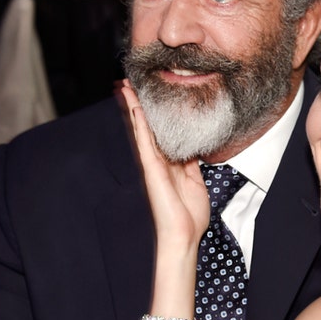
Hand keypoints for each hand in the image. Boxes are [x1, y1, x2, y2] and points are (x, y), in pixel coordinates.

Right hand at [120, 86, 208, 249]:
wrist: (183, 235)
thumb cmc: (189, 216)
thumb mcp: (195, 183)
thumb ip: (191, 164)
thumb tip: (192, 147)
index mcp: (169, 164)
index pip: (158, 133)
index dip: (153, 114)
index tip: (148, 96)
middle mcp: (157, 161)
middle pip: (145, 126)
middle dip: (137, 105)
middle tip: (127, 84)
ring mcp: (152, 164)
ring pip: (140, 129)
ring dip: (133, 107)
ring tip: (125, 87)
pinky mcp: (151, 169)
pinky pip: (144, 140)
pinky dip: (139, 122)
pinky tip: (135, 106)